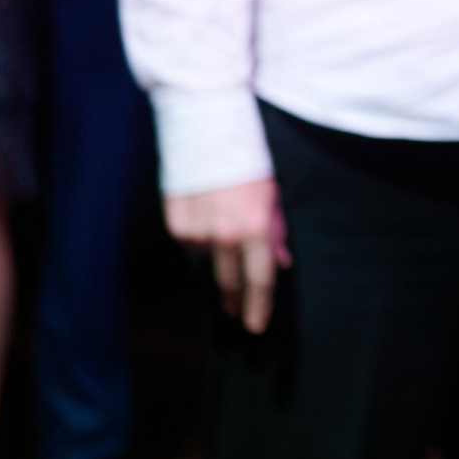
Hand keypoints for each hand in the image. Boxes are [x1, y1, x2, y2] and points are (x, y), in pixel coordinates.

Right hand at [166, 178, 289, 333]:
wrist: (208, 133)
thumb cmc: (248, 163)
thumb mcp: (272, 196)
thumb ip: (276, 233)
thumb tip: (281, 262)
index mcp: (256, 228)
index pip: (260, 279)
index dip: (259, 306)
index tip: (256, 326)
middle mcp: (226, 236)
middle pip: (230, 281)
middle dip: (235, 299)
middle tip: (236, 312)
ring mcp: (197, 232)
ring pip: (209, 258)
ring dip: (217, 253)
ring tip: (222, 223)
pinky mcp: (176, 225)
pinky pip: (191, 243)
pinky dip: (199, 236)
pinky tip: (204, 214)